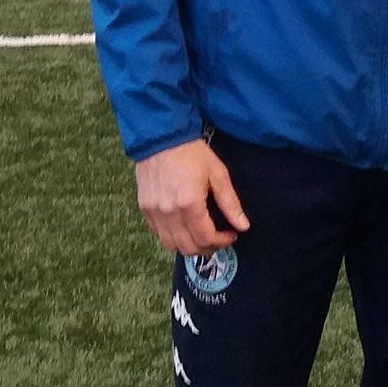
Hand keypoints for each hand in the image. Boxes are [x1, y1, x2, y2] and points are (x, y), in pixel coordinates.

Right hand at [135, 139, 248, 255]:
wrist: (162, 138)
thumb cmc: (192, 153)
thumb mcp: (218, 174)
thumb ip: (230, 203)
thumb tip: (243, 226)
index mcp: (189, 204)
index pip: (206, 238)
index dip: (222, 241)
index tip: (231, 234)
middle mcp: (169, 213)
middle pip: (188, 248)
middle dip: (207, 247)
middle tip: (219, 238)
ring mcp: (154, 213)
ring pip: (171, 246)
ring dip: (189, 246)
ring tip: (202, 235)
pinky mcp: (144, 210)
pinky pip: (158, 234)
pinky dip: (173, 237)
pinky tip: (184, 225)